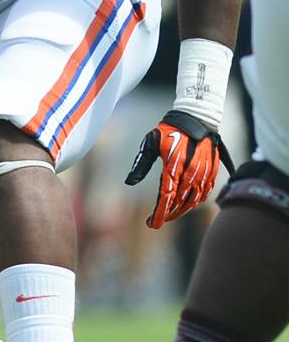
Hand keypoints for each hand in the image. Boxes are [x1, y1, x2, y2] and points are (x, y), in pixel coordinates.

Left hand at [125, 109, 234, 229]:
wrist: (195, 118)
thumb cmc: (169, 130)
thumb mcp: (150, 143)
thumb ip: (141, 164)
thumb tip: (129, 182)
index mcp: (173, 165)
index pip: (166, 196)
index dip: (159, 213)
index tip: (152, 224)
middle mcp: (190, 172)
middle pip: (180, 202)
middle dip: (169, 214)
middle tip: (158, 220)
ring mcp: (203, 173)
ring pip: (194, 200)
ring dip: (182, 210)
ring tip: (171, 213)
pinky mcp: (212, 172)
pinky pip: (205, 193)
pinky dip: (196, 201)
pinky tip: (187, 204)